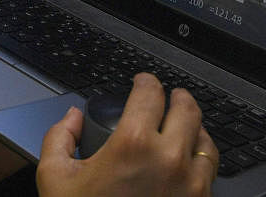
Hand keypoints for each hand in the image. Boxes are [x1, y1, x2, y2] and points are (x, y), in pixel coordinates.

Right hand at [36, 72, 218, 196]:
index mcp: (133, 143)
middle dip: (178, 97)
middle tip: (171, 95)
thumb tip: (71, 117)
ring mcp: (191, 185)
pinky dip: (203, 158)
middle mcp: (169, 159)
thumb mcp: (54, 178)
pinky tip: (192, 158)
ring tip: (187, 123)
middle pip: (187, 110)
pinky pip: (211, 172)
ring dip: (196, 126)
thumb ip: (59, 137)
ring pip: (206, 140)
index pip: (151, 93)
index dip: (147, 80)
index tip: (144, 80)